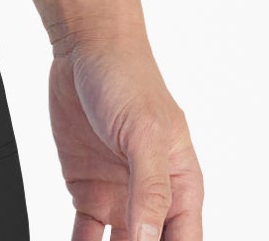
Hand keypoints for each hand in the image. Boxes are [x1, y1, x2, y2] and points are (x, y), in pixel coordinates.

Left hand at [47, 23, 202, 239]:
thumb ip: (150, 186)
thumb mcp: (146, 132)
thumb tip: (148, 236)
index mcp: (181, 185)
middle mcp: (151, 197)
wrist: (85, 47)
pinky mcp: (87, 190)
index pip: (184, 240)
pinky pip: (85, 234)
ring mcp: (119, 196)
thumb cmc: (128, 78)